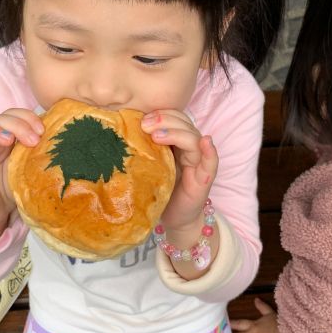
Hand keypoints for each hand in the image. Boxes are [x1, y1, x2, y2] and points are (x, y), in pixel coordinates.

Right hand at [0, 108, 44, 240]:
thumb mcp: (28, 168)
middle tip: (33, 140)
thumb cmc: (13, 187)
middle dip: (15, 124)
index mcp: (4, 138)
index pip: (11, 115)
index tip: (43, 130)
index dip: (25, 116)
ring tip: (7, 141)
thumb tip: (63, 142)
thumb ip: (38, 154)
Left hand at [140, 109, 217, 229]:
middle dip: (165, 120)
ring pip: (194, 139)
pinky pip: (211, 163)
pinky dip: (210, 152)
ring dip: (177, 133)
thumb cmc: (158, 190)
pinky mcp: (204, 180)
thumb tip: (120, 131)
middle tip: (146, 125)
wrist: (173, 218)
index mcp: (176, 142)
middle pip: (185, 124)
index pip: (175, 118)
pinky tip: (206, 142)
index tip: (142, 119)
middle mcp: (190, 148)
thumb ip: (142, 149)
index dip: (161, 114)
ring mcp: (199, 163)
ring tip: (157, 136)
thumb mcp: (147, 165)